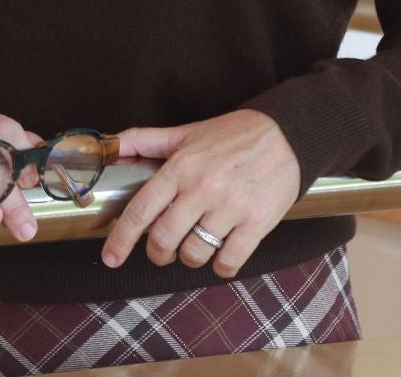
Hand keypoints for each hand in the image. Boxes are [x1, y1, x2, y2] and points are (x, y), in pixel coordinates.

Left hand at [102, 109, 299, 277]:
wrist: (289, 134)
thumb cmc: (235, 134)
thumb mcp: (188, 132)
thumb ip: (146, 140)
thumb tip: (111, 144)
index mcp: (182, 166)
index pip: (141, 209)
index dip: (121, 239)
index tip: (111, 257)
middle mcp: (203, 188)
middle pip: (164, 239)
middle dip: (157, 253)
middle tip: (162, 252)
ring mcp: (230, 208)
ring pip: (194, 254)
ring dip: (189, 258)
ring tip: (195, 246)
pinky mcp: (256, 223)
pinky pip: (228, 262)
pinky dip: (220, 267)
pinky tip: (221, 256)